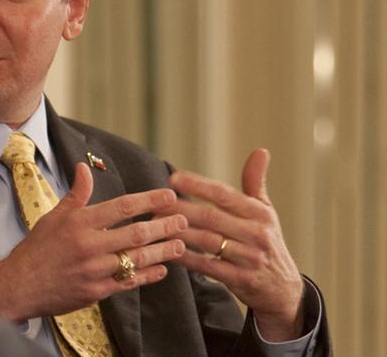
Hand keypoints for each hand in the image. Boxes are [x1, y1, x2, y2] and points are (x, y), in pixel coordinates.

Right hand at [0, 162, 186, 321]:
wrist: (19, 286)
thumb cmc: (36, 248)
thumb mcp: (53, 216)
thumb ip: (76, 194)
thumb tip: (84, 167)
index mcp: (79, 223)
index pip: (121, 207)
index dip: (148, 200)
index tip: (168, 195)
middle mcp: (89, 245)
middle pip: (136, 234)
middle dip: (163, 226)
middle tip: (183, 220)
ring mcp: (94, 270)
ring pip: (137, 259)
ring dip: (162, 251)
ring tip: (179, 244)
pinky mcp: (96, 292)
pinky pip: (129, 282)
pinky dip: (147, 275)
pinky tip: (162, 269)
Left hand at [160, 149, 304, 340]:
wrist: (283, 288)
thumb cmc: (267, 241)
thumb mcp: (266, 212)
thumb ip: (255, 182)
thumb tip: (260, 150)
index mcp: (259, 213)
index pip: (225, 195)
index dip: (198, 185)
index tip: (173, 178)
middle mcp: (256, 234)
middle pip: (212, 217)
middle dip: (181, 208)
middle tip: (156, 203)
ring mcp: (249, 258)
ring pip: (207, 241)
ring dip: (180, 232)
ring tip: (156, 224)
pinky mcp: (240, 280)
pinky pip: (207, 267)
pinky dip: (187, 258)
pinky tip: (168, 250)